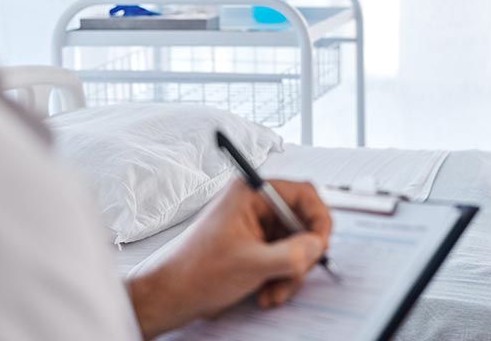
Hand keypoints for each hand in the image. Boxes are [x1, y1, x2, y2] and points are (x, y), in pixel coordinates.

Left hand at [127, 179, 332, 338]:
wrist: (170, 296)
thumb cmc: (195, 272)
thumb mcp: (253, 264)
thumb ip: (293, 253)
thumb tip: (317, 245)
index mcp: (251, 193)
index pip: (303, 194)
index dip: (318, 219)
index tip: (320, 244)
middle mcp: (254, 205)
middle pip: (301, 223)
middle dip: (300, 256)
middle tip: (294, 275)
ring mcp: (254, 226)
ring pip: (294, 245)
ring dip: (290, 273)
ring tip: (273, 292)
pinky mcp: (253, 246)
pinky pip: (282, 257)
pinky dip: (280, 277)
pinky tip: (266, 292)